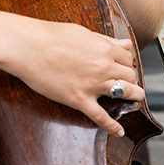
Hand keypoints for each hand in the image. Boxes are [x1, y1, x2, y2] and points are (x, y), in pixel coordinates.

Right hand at [4, 19, 142, 137]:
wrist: (27, 47)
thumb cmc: (50, 36)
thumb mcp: (83, 33)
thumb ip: (106, 40)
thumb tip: (126, 44)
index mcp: (104, 48)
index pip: (127, 58)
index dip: (127, 62)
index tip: (125, 66)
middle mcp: (104, 67)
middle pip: (130, 76)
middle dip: (131, 79)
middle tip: (129, 82)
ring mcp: (92, 85)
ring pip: (124, 93)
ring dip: (133, 97)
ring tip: (136, 100)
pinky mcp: (79, 100)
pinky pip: (101, 116)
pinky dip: (112, 126)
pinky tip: (119, 131)